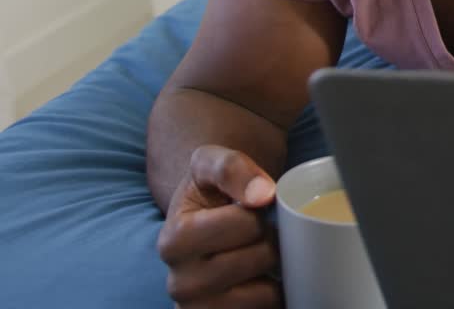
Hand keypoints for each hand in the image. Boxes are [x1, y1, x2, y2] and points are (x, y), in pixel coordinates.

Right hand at [156, 146, 282, 307]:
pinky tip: (260, 283)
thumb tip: (263, 194)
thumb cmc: (209, 191)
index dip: (258, 214)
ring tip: (258, 259)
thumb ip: (232, 168)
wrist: (202, 221)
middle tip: (258, 236)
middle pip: (261, 258)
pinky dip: (272, 299)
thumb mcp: (211, 162)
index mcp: (174, 241)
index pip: (246, 225)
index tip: (246, 211)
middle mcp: (180, 284)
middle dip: (271, 241)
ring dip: (275, 273)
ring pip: (266, 295)